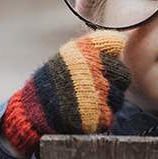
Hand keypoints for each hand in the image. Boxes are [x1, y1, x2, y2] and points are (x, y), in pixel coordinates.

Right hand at [0, 30, 131, 156]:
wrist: (32, 111)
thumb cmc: (52, 81)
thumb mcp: (69, 55)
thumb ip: (94, 45)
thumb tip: (120, 41)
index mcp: (85, 50)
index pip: (116, 44)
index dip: (112, 55)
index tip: (104, 62)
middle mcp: (92, 68)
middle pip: (124, 75)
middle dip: (116, 81)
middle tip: (101, 87)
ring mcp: (95, 92)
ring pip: (119, 96)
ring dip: (109, 100)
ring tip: (91, 101)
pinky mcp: (95, 115)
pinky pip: (110, 115)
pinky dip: (101, 117)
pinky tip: (87, 114)